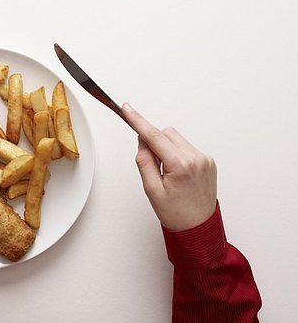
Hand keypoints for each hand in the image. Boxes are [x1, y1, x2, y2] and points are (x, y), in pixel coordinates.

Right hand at [122, 103, 216, 230]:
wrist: (198, 228)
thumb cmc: (175, 213)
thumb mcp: (151, 189)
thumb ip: (144, 160)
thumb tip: (143, 140)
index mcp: (180, 165)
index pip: (154, 136)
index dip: (138, 121)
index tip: (127, 109)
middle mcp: (196, 158)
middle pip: (166, 133)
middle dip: (155, 143)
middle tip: (153, 166)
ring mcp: (204, 159)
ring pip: (176, 138)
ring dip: (167, 148)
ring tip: (168, 172)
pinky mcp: (208, 161)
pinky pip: (186, 147)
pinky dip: (177, 154)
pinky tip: (178, 174)